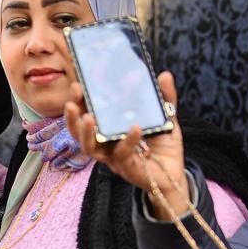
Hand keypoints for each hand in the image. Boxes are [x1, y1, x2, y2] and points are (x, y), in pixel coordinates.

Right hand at [64, 71, 189, 219]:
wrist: (175, 174)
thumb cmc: (163, 146)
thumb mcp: (164, 117)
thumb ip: (164, 98)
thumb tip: (165, 74)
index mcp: (109, 131)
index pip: (87, 115)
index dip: (79, 103)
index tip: (77, 86)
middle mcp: (105, 146)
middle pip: (79, 134)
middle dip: (72, 118)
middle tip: (72, 102)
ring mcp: (114, 159)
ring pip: (90, 149)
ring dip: (85, 133)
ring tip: (88, 117)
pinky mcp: (128, 169)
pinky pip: (123, 154)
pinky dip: (128, 140)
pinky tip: (134, 127)